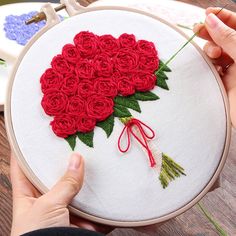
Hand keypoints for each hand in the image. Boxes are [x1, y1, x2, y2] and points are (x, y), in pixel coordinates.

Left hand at [10, 153, 110, 235]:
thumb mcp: (47, 206)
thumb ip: (64, 184)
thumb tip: (76, 160)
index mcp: (27, 197)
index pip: (22, 169)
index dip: (24, 152)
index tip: (32, 136)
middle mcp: (47, 200)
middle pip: (54, 175)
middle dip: (63, 161)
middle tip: (72, 144)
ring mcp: (66, 208)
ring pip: (76, 187)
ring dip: (85, 178)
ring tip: (94, 159)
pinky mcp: (82, 218)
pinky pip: (92, 202)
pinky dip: (100, 195)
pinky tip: (108, 181)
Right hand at [193, 8, 235, 126]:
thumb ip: (228, 38)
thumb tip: (210, 20)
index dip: (222, 17)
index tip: (207, 15)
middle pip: (224, 36)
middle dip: (211, 31)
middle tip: (197, 29)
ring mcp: (234, 67)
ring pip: (216, 51)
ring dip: (210, 49)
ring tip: (213, 55)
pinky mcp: (224, 80)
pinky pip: (212, 67)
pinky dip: (209, 64)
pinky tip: (211, 66)